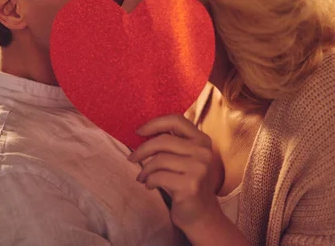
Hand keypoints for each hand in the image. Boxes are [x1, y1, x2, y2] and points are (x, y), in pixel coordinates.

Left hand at [127, 114, 223, 230]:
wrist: (201, 215)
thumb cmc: (186, 183)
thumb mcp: (184, 158)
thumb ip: (171, 143)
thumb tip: (141, 132)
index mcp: (202, 141)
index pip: (176, 120)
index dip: (154, 124)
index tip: (139, 132)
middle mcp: (204, 152)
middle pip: (163, 140)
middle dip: (142, 150)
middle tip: (131, 158)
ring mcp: (199, 169)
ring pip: (159, 159)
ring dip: (145, 170)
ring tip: (143, 177)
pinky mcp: (190, 185)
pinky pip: (158, 176)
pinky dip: (149, 181)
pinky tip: (150, 186)